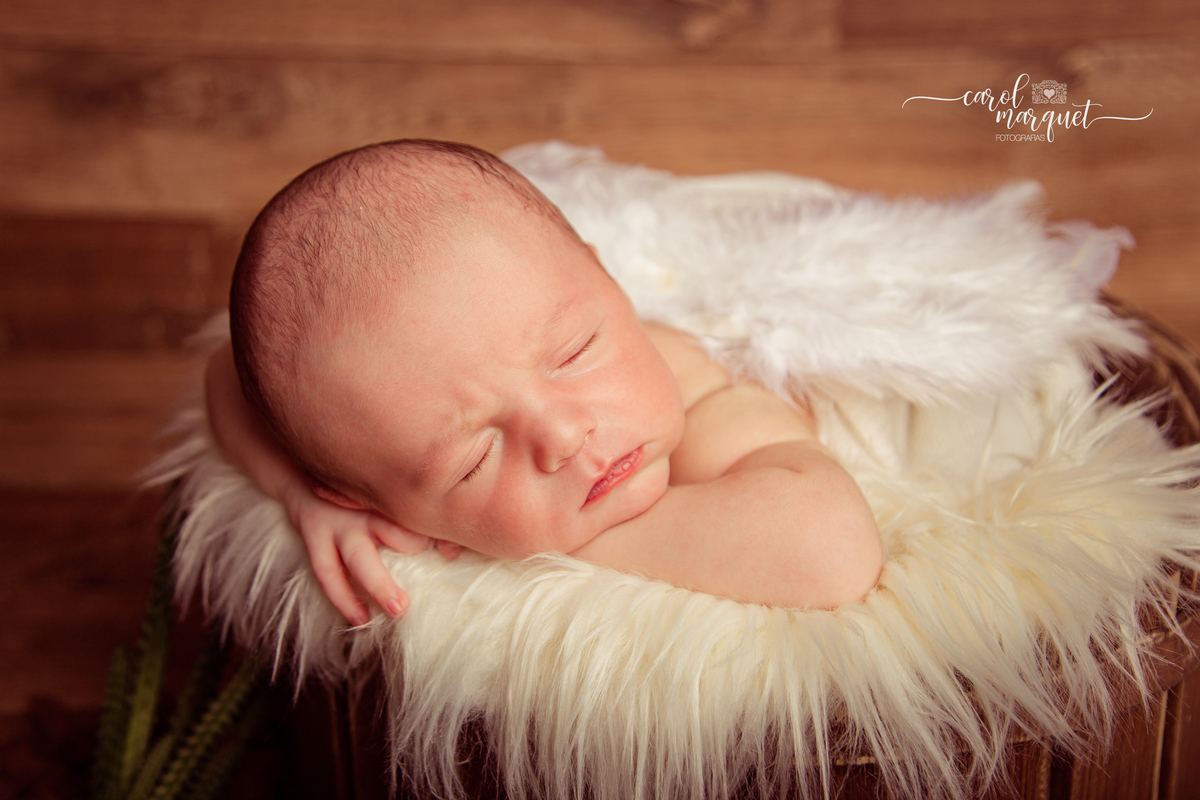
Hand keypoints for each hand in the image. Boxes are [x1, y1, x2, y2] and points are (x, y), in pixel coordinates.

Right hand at [280, 482, 460, 625]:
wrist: (303, 461)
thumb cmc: (361, 479)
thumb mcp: (389, 485)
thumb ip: (424, 512)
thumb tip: (452, 553)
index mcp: (389, 487)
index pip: (421, 510)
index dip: (442, 532)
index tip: (452, 552)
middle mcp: (363, 503)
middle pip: (395, 527)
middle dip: (416, 548)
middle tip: (439, 569)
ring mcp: (337, 519)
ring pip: (359, 557)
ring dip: (379, 584)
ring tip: (397, 609)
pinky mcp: (313, 531)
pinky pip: (326, 571)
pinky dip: (343, 598)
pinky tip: (360, 618)